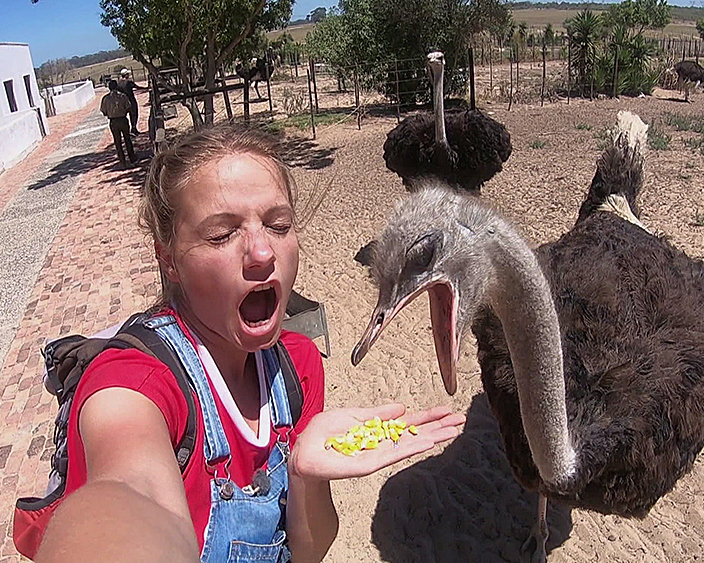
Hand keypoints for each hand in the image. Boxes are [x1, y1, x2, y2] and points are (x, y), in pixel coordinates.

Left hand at [289, 404, 464, 480]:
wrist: (302, 453)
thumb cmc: (322, 436)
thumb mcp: (352, 416)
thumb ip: (377, 414)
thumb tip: (402, 408)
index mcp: (378, 432)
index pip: (408, 424)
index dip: (428, 417)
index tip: (446, 411)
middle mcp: (381, 445)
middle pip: (415, 434)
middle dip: (438, 427)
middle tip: (460, 420)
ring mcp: (376, 455)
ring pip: (409, 445)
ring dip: (431, 436)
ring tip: (452, 431)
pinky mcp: (366, 465)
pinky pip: (392, 455)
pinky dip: (411, 447)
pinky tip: (427, 441)